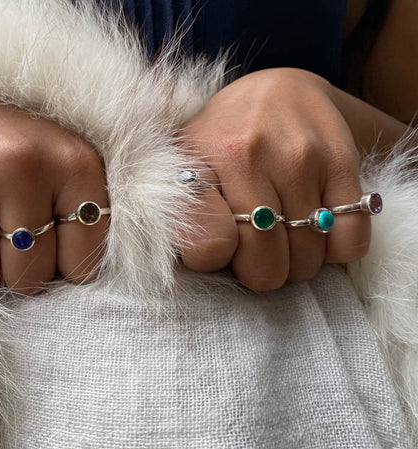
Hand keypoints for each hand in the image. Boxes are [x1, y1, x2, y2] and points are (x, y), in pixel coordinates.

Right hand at [0, 95, 107, 293]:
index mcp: (75, 166)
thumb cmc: (33, 138)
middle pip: (27, 277)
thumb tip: (72, 286)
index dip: (67, 268)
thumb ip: (85, 218)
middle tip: (17, 242)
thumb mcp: (78, 166)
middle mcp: (21, 166)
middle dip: (24, 271)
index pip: (80, 266)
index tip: (56, 250)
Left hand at [179, 68, 369, 290]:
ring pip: (306, 257)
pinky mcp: (342, 160)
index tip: (221, 248)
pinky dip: (335, 251)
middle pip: (265, 263)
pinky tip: (318, 232)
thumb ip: (183, 214)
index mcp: (198, 162)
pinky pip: (349, 240)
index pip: (208, 246)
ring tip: (285, 239)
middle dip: (262, 272)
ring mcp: (299, 158)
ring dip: (297, 263)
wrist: (274, 91)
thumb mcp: (185, 167)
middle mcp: (248, 156)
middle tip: (258, 254)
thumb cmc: (222, 141)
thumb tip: (207, 264)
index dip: (215, 260)